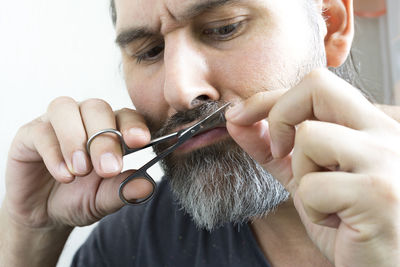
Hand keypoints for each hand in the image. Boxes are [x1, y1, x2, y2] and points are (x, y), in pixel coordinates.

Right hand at [4, 97, 152, 229]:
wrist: (44, 215)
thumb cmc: (79, 199)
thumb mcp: (104, 200)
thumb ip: (124, 190)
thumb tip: (148, 185)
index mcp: (109, 129)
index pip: (125, 115)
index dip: (133, 125)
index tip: (140, 141)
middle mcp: (83, 120)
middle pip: (96, 107)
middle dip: (104, 137)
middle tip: (108, 168)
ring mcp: (55, 123)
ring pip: (65, 109)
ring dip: (75, 139)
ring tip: (82, 170)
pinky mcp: (29, 134)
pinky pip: (40, 131)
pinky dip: (54, 153)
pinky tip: (64, 176)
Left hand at [226, 69, 399, 265]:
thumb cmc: (350, 224)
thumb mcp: (306, 178)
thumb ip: (272, 147)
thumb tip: (236, 119)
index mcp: (370, 127)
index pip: (316, 85)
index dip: (269, 97)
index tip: (240, 115)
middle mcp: (386, 134)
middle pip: (316, 86)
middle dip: (280, 115)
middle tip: (282, 150)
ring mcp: (387, 160)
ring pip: (309, 137)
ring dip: (302, 175)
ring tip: (327, 199)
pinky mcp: (378, 193)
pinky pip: (312, 186)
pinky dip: (312, 209)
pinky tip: (338, 222)